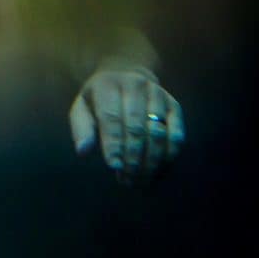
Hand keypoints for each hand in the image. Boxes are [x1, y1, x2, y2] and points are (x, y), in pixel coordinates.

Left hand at [69, 66, 184, 182]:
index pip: (112, 117)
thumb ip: (82, 129)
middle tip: (127, 180)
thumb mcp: (82, 108)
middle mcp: (135, 85)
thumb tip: (83, 151)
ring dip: (150, 162)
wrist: (126, 76)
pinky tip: (156, 174)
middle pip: (137, 128)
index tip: (114, 166)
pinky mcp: (174, 106)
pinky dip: (167, 159)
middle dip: (132, 158)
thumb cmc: (100, 100)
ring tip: (139, 181)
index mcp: (108, 84)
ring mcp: (157, 95)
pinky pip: (176, 137)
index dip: (113, 144)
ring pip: (158, 134)